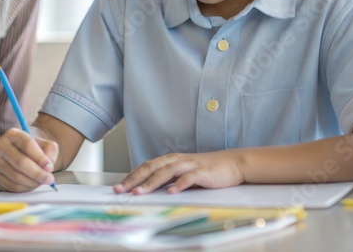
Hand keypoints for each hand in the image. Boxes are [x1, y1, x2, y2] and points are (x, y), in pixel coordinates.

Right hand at [0, 127, 58, 191]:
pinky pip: (12, 186)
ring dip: (33, 183)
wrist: (18, 154)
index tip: (49, 167)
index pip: (27, 144)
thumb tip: (47, 167)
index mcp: (13, 134)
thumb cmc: (33, 150)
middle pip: (20, 162)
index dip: (40, 157)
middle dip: (37, 173)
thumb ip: (50, 151)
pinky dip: (25, 189)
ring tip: (41, 181)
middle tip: (49, 179)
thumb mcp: (44, 144)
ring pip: (16, 177)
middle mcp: (0, 145)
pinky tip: (31, 184)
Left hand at [114, 150, 244, 194]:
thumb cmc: (208, 169)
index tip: (119, 186)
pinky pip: (188, 178)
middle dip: (135, 178)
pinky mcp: (203, 172)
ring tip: (140, 192)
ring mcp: (190, 165)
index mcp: (171, 160)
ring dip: (152, 182)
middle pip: (152, 167)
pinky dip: (179, 184)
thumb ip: (169, 177)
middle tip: (122, 189)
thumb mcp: (184, 172)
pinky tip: (171, 192)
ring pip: (166, 171)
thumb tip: (150, 188)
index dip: (132, 175)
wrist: (233, 164)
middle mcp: (178, 160)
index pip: (147, 166)